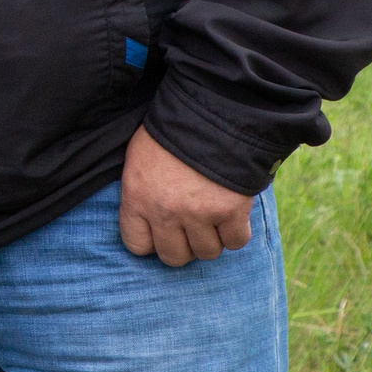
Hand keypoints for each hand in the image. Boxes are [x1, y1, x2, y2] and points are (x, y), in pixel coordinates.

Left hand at [119, 125, 252, 265]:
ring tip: (211, 218)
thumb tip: (146, 219)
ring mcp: (198, 214)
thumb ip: (140, 192)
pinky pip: (235, 242)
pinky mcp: (230, 212)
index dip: (150, 242)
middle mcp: (164, 211)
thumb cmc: (169, 133)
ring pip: (207, 252)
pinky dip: (236, 232)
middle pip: (173, 257)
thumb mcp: (139, 159)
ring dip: (211, 239)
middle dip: (183, 246)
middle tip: (189, 228)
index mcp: (136, 197)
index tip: (160, 233)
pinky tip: (231, 215)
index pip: (136, 244)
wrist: (208, 115)